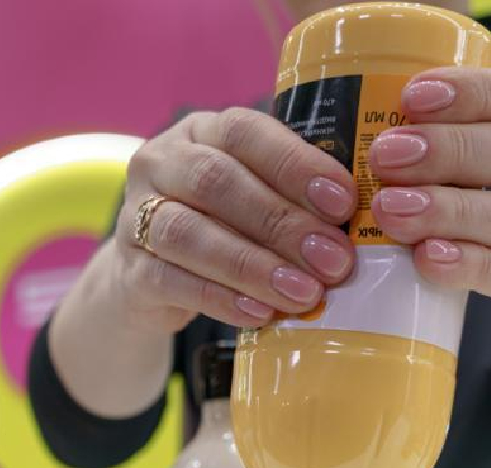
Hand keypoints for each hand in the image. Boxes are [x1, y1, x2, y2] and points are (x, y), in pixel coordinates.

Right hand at [112, 108, 358, 332]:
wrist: (150, 278)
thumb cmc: (220, 227)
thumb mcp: (253, 196)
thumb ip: (291, 195)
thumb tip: (360, 220)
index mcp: (201, 131)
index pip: (245, 132)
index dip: (295, 165)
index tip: (343, 202)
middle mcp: (160, 164)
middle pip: (217, 183)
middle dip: (282, 222)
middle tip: (334, 260)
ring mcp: (135, 217)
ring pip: (187, 234)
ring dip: (253, 265)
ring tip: (303, 293)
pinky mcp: (129, 271)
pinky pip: (171, 281)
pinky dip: (220, 298)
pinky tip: (259, 313)